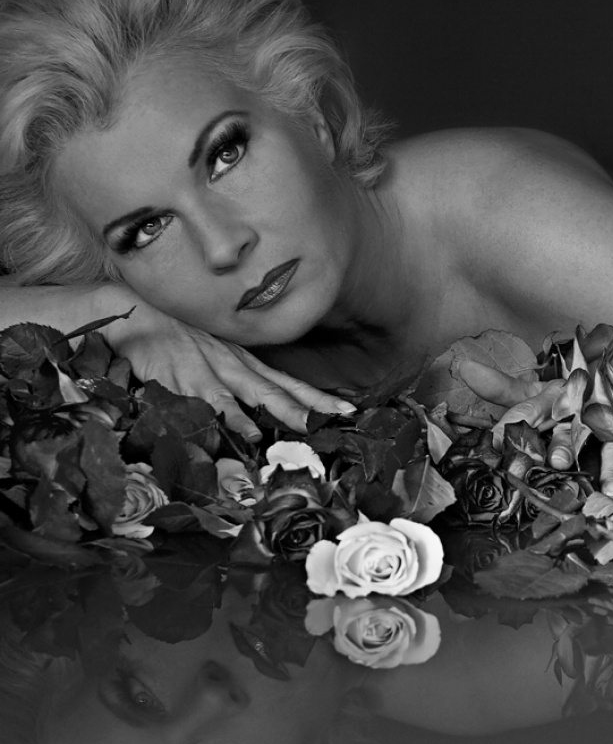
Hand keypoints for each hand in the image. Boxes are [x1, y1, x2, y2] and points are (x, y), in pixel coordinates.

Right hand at [100, 298, 353, 438]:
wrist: (134, 312)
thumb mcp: (210, 355)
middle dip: (311, 404)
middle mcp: (234, 363)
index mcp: (242, 361)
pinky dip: (231, 416)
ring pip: (253, 392)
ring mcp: (211, 367)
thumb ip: (232, 381)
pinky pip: (212, 399)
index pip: (286, 381)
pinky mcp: (185, 376)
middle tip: (340, 418)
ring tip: (306, 426)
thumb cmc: (173, 337)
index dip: (316, 396)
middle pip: (279, 387)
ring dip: (281, 409)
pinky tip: (246, 431)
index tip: (347, 409)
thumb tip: (256, 411)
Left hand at [457, 360, 612, 500]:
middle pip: (574, 426)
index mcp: (556, 395)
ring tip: (612, 492)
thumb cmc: (577, 392)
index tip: (495, 446)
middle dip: (566, 445)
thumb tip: (460, 366)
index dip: (512, 426)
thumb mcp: (540, 390)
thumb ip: (501, 388)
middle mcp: (587, 405)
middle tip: (556, 463)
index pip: (528, 408)